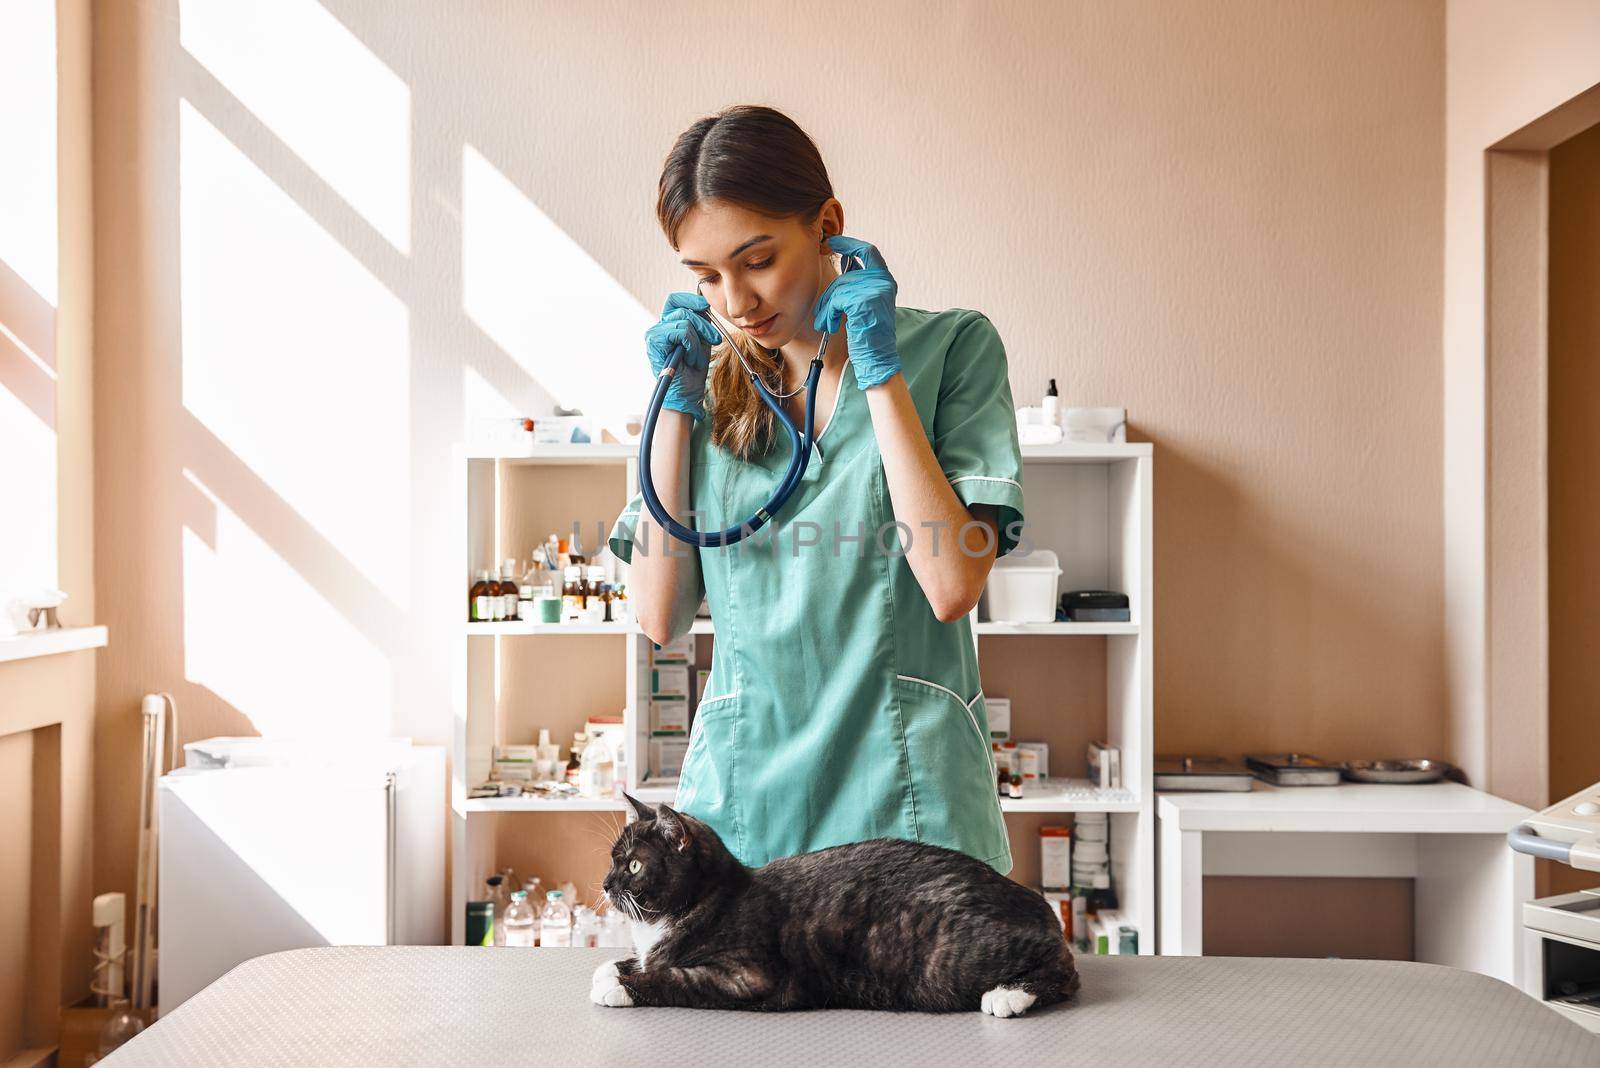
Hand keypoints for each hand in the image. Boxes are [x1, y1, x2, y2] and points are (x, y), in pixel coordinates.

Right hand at [645, 292, 721, 420]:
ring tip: (696, 357)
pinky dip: (691, 345)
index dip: (691, 299)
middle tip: (714, 339)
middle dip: (703, 323)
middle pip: (682, 308)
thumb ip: (700, 322)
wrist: (686, 394)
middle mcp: (658, 328)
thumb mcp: (701, 340)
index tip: (706, 306)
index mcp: (668, 325)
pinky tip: (689, 359)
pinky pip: (680, 331)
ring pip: (684, 320)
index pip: (675, 300)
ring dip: (697, 340)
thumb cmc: (693, 370)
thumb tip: (704, 305)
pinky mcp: (654, 342)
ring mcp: (654, 334)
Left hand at [812, 234, 900, 388]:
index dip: (849, 244)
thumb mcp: (865, 303)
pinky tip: (832, 325)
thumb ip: (857, 285)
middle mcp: (884, 282)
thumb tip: (839, 269)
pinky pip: (837, 300)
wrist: (877, 358)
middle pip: (845, 276)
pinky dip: (829, 313)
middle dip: (830, 295)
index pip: (868, 251)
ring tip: (827, 322)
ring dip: (827, 308)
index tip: (833, 241)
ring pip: (838, 289)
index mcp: (885, 280)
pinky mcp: (865, 302)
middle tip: (824, 313)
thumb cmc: (868, 335)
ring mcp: (876, 291)